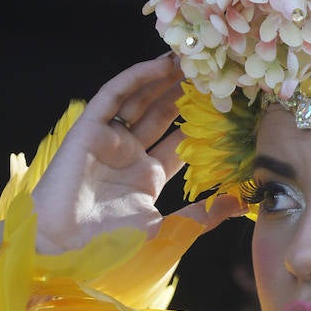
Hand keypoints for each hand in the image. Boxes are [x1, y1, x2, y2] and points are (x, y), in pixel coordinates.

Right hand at [31, 56, 241, 253]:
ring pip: (139, 100)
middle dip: (184, 94)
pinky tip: (160, 66)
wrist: (69, 252)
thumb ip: (204, 215)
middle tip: (211, 70)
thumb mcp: (169, 231)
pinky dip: (135, 79)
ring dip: (162, 79)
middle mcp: (130, 155)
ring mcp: (109, 141)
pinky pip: (113, 97)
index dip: (202, 122)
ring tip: (190, 58)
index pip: (180, 141)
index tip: (228, 103)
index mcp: (148, 178)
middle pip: (161, 115)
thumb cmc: (114, 248)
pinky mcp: (89, 130)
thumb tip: (242, 203)